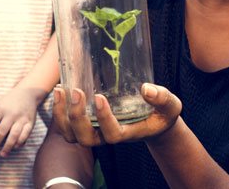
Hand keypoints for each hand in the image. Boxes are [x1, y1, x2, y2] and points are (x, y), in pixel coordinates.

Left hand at [0, 86, 43, 156]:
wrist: (28, 93)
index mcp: (0, 109)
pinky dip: (20, 142)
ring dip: (7, 146)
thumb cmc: (9, 101)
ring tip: (2, 154)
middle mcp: (11, 114)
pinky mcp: (30, 122)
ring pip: (14, 135)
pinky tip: (15, 147)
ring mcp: (21, 119)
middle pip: (1, 132)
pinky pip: (25, 135)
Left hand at [52, 83, 181, 146]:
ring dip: (61, 116)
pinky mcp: (87, 123)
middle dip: (77, 118)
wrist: (153, 120)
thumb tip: (147, 89)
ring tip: (61, 91)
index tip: (100, 98)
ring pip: (71, 135)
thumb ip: (162, 98)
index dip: (104, 120)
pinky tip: (60, 90)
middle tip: (76, 93)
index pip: (112, 135)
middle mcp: (107, 135)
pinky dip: (59, 111)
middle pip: (86, 139)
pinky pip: (67, 125)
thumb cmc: (161, 113)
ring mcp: (95, 131)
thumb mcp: (169, 105)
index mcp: (127, 133)